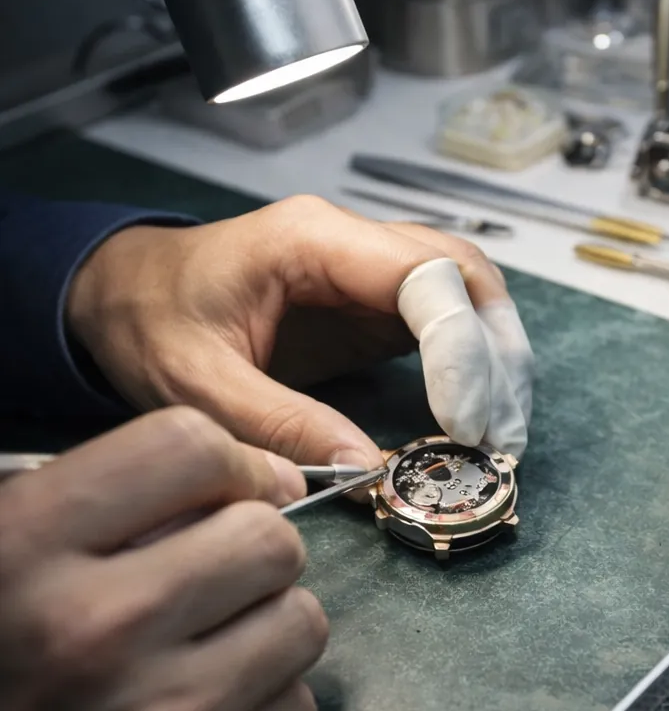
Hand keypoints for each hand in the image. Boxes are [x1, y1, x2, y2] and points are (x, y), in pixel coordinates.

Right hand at [0, 407, 325, 710]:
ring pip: (303, 619)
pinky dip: (267, 701)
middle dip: (255, 548)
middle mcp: (94, 631)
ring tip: (214, 644)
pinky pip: (299, 705)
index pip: (186, 446)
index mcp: (23, 551)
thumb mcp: (5, 561)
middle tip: (220, 575)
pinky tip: (213, 710)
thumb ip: (102, 498)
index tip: (234, 486)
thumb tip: (251, 471)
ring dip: (270, 623)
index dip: (228, 461)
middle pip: (270, 537)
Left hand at [66, 197, 534, 466]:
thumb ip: (282, 424)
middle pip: (463, 272)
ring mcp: (367, 268)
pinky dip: (472, 363)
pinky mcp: (370, 301)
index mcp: (312, 239)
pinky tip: (476, 411)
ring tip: (500, 426)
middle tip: (502, 432)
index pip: (424, 275)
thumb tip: (371, 470)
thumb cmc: (148, 323)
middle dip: (496, 353)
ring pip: (465, 290)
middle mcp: (353, 241)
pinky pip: (443, 319)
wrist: (122, 293)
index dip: (461, 349)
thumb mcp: (197, 384)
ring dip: (495, 355)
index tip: (466, 422)